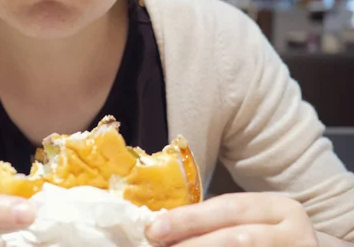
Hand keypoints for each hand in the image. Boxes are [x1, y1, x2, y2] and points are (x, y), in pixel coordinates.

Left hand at [146, 193, 318, 246]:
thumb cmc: (264, 234)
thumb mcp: (249, 220)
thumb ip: (213, 220)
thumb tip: (162, 226)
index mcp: (279, 208)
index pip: (229, 207)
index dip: (190, 218)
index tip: (155, 228)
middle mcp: (294, 233)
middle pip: (237, 238)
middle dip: (194, 243)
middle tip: (160, 246)